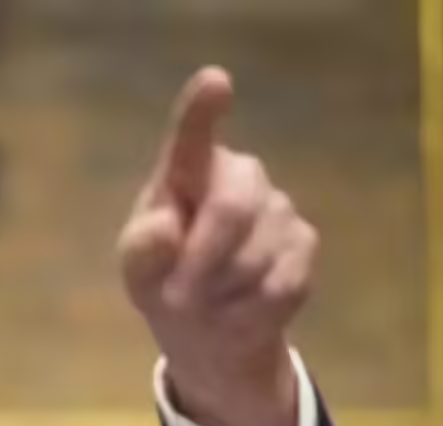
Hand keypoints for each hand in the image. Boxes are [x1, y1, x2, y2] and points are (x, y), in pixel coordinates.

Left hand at [119, 67, 316, 425]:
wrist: (207, 327)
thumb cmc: (162, 280)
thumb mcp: (137, 271)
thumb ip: (143, 249)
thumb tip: (167, 229)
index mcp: (186, 171)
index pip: (193, 136)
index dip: (203, 111)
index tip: (215, 81)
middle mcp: (238, 175)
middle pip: (232, 208)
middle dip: (202, 261)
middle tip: (176, 299)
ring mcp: (278, 206)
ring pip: (255, 257)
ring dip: (221, 295)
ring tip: (205, 303)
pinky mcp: (305, 244)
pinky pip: (281, 284)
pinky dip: (250, 311)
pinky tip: (236, 311)